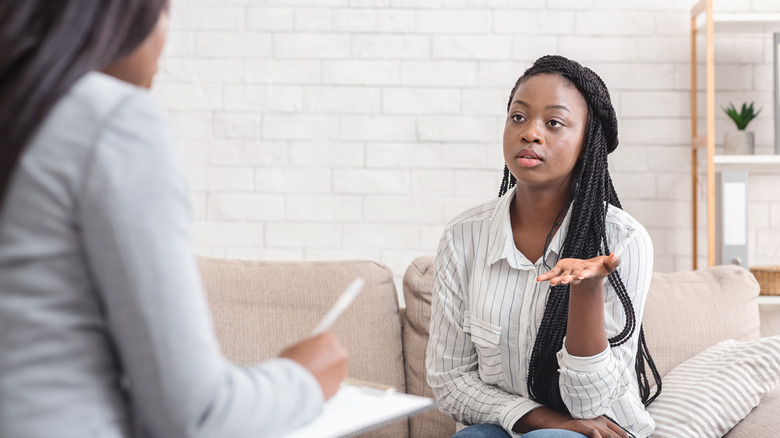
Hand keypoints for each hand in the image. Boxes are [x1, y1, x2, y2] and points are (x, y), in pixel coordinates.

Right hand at [279, 331, 347, 399]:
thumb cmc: (291, 368)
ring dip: (326, 371)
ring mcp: (341, 370)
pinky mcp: (339, 386)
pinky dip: (326, 383)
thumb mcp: (294, 348)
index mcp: (328, 339)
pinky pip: (333, 381)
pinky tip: (313, 384)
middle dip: (324, 358)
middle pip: (333, 353)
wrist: (293, 389)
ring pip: (334, 368)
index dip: (317, 345)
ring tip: (310, 376)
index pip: (326, 338)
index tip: (314, 348)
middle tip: (311, 363)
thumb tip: (308, 350)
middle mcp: (339, 353)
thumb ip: (307, 347)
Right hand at [514, 408, 628, 437]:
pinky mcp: (581, 425)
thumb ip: (602, 433)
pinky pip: (593, 433)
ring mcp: (591, 423)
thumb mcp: (591, 428)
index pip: (621, 433)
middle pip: (617, 436)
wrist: (556, 421)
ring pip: (609, 435)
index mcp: (604, 422)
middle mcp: (600, 421)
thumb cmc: (574, 427)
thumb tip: (613, 437)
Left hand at [536, 253, 619, 286]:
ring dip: (557, 280)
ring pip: (562, 278)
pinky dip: (545, 277)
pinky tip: (538, 279)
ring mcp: (569, 273)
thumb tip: (615, 255)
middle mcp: (578, 275)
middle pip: (573, 278)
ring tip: (551, 283)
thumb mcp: (610, 264)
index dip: (584, 275)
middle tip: (564, 282)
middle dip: (568, 280)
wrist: (591, 271)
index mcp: (590, 272)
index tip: (581, 276)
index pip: (587, 274)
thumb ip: (614, 261)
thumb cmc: (602, 267)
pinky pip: (552, 274)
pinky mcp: (562, 270)